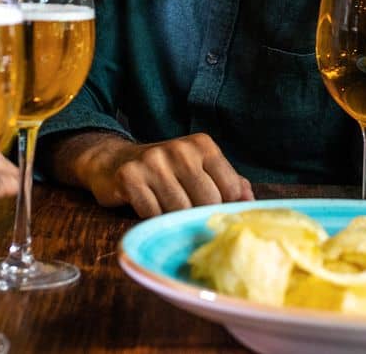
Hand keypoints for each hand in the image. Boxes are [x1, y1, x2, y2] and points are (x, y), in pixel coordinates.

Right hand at [77, 133, 253, 217]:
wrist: (113, 161)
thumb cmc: (165, 172)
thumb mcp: (199, 169)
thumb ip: (229, 182)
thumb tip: (251, 202)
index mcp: (203, 145)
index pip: (231, 190)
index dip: (225, 209)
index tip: (213, 215)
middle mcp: (180, 149)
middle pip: (207, 202)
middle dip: (199, 217)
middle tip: (188, 219)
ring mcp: (154, 161)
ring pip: (179, 210)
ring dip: (174, 220)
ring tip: (167, 212)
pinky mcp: (130, 177)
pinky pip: (152, 214)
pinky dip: (152, 219)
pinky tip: (148, 208)